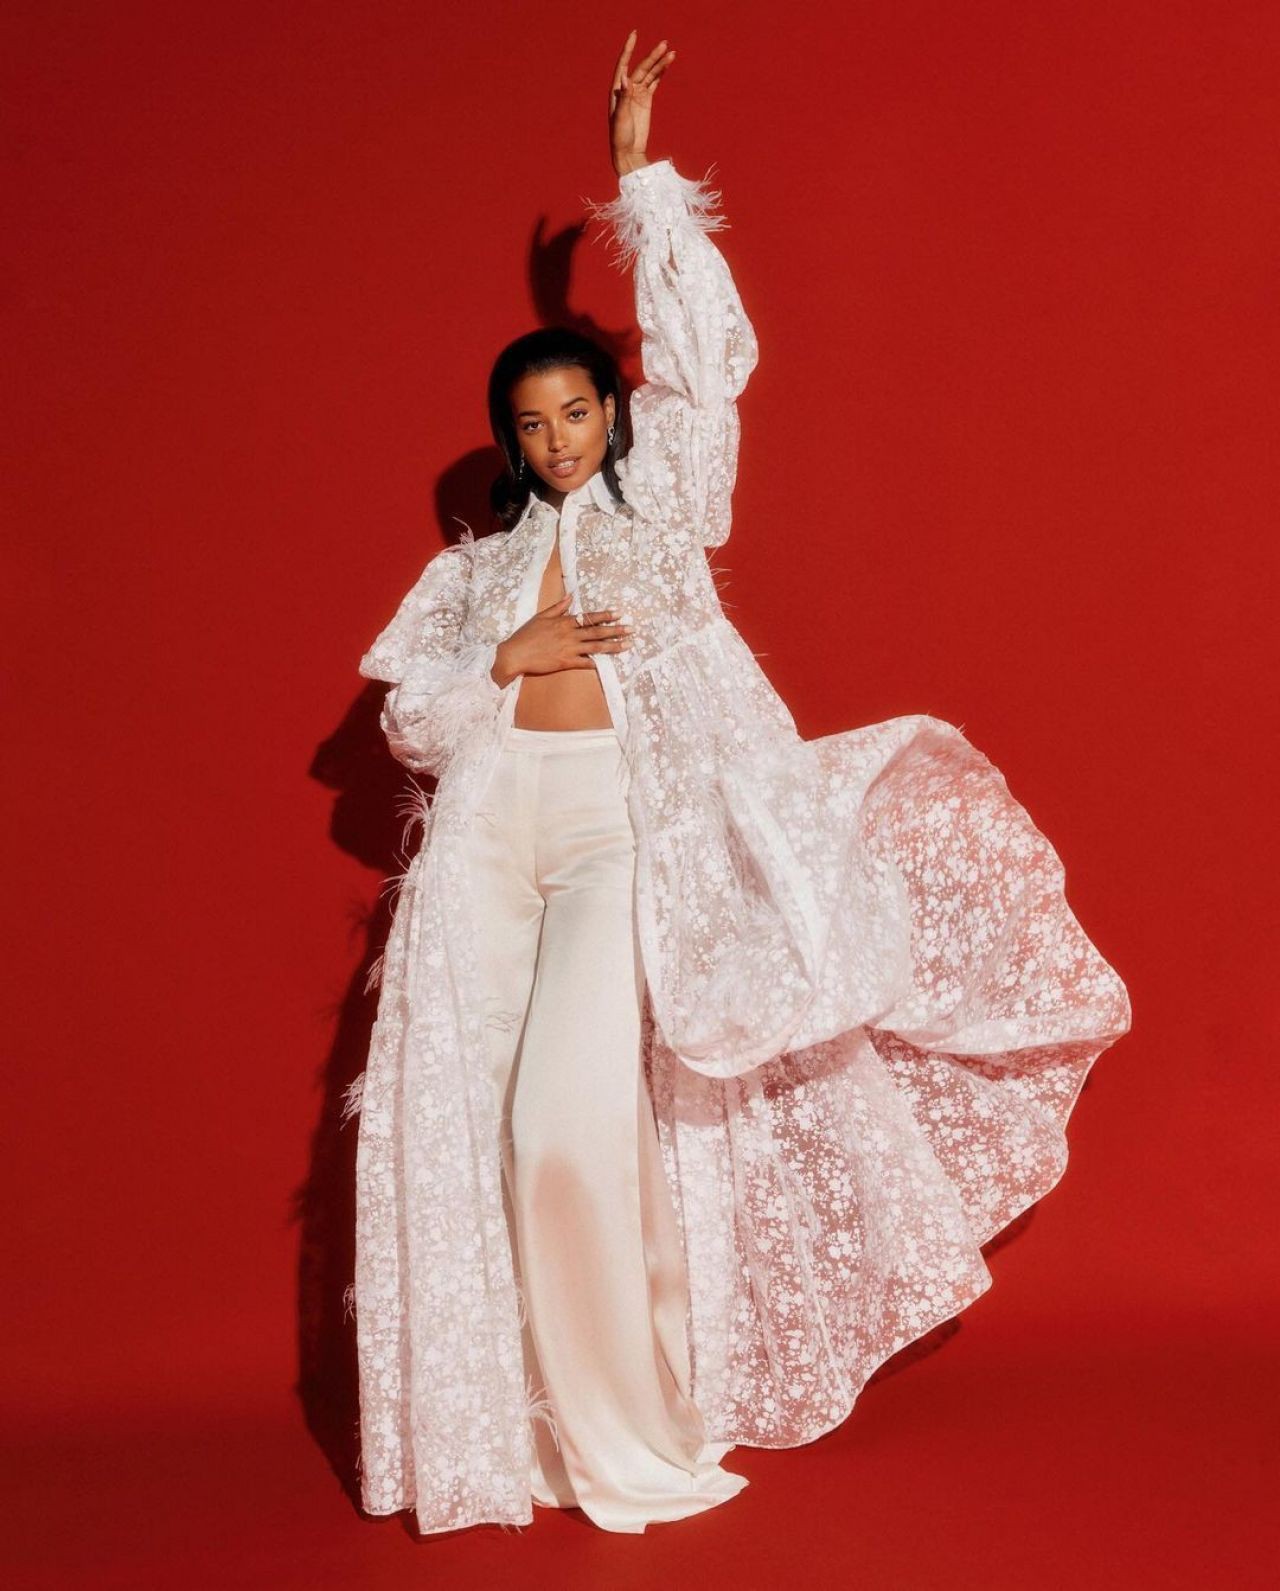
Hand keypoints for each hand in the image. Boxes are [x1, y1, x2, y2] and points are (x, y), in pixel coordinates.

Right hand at [491, 592, 632, 684]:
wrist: (515, 654)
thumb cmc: (526, 635)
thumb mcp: (541, 616)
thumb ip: (558, 607)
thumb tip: (570, 597)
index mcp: (564, 622)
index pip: (589, 617)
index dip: (605, 616)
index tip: (619, 613)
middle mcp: (569, 634)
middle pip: (597, 632)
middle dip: (616, 630)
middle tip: (632, 629)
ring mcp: (569, 649)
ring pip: (596, 647)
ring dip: (613, 646)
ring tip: (627, 645)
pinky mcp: (566, 662)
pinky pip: (585, 663)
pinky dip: (597, 664)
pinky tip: (609, 664)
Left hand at [609, 29, 674, 175]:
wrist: (628, 152)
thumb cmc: (620, 136)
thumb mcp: (621, 117)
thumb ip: (625, 97)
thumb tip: (626, 78)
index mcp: (618, 90)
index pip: (624, 64)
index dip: (628, 49)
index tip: (635, 35)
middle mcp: (627, 89)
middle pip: (641, 68)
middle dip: (652, 56)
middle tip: (664, 44)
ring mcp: (638, 94)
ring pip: (650, 74)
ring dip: (660, 64)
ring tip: (671, 53)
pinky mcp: (646, 101)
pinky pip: (654, 83)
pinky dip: (661, 74)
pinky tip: (667, 65)